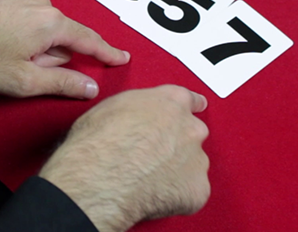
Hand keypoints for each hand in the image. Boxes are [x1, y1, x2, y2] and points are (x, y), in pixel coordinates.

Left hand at [0, 0, 129, 98]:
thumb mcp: (23, 81)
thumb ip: (62, 84)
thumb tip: (89, 87)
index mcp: (51, 23)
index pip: (89, 40)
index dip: (107, 53)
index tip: (121, 57)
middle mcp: (41, 3)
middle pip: (63, 37)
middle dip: (52, 57)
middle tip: (24, 73)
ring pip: (42, 28)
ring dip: (34, 46)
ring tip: (4, 59)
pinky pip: (25, 18)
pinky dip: (20, 34)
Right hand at [39, 85, 209, 231]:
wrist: (100, 177)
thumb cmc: (99, 142)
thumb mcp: (113, 106)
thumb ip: (139, 108)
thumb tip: (136, 116)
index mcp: (171, 102)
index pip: (190, 100)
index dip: (188, 108)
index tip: (192, 110)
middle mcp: (190, 127)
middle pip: (192, 134)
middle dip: (176, 143)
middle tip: (151, 156)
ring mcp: (197, 159)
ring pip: (192, 164)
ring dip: (176, 170)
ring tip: (147, 178)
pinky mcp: (198, 189)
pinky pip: (192, 192)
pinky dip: (177, 195)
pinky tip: (153, 194)